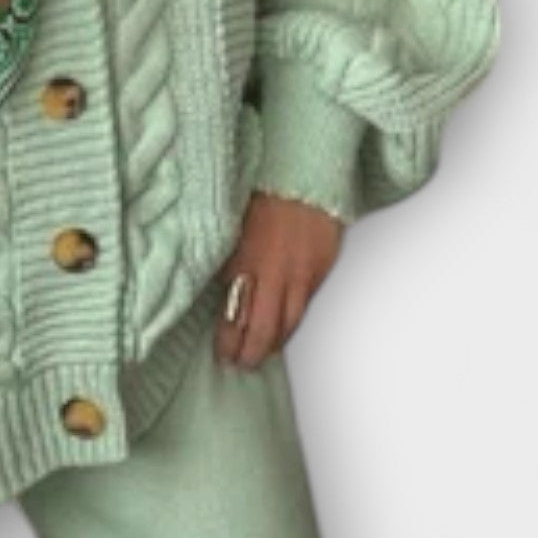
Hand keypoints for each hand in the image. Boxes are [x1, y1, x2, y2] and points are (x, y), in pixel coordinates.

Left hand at [214, 191, 344, 370]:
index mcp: (245, 260)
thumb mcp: (232, 224)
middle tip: (241, 363)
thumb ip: (227, 258)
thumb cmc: (264, 190)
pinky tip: (284, 329)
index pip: (234, 314)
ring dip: (273, 343)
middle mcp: (273, 272)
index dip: (227, 339)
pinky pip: (304, 305)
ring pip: (287, 323)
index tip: (221, 351)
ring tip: (261, 353)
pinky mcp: (319, 270)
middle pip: (262, 327)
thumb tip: (218, 285)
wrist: (305, 174)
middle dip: (250, 351)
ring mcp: (299, 274)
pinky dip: (292, 322)